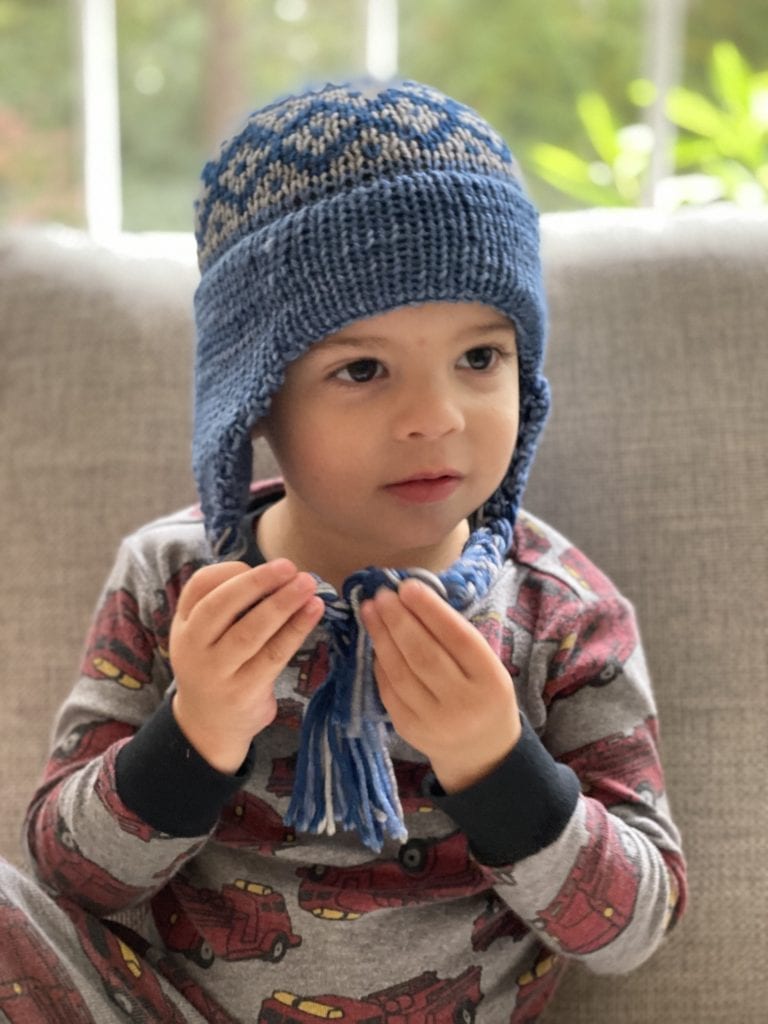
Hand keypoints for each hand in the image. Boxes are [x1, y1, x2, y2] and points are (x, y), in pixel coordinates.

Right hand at [169, 559, 324, 773]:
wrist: (208, 727)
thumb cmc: (217, 668)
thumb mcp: (206, 636)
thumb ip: (228, 607)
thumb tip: (279, 575)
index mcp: (184, 625)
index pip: (200, 586)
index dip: (232, 571)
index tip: (263, 567)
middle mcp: (193, 647)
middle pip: (222, 605)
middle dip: (258, 582)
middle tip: (289, 567)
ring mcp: (216, 672)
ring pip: (250, 630)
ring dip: (282, 604)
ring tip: (308, 585)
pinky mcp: (243, 691)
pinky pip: (273, 655)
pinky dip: (296, 629)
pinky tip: (313, 611)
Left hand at [360, 580, 520, 793]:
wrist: (482, 751)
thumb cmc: (483, 694)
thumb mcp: (486, 666)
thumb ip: (456, 638)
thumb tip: (414, 598)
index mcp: (490, 680)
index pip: (458, 638)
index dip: (431, 611)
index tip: (408, 586)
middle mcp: (463, 703)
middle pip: (424, 655)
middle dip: (399, 620)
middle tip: (382, 594)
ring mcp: (434, 721)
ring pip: (401, 672)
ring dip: (381, 637)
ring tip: (371, 610)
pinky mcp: (409, 731)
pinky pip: (389, 690)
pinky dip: (380, 663)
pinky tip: (376, 641)